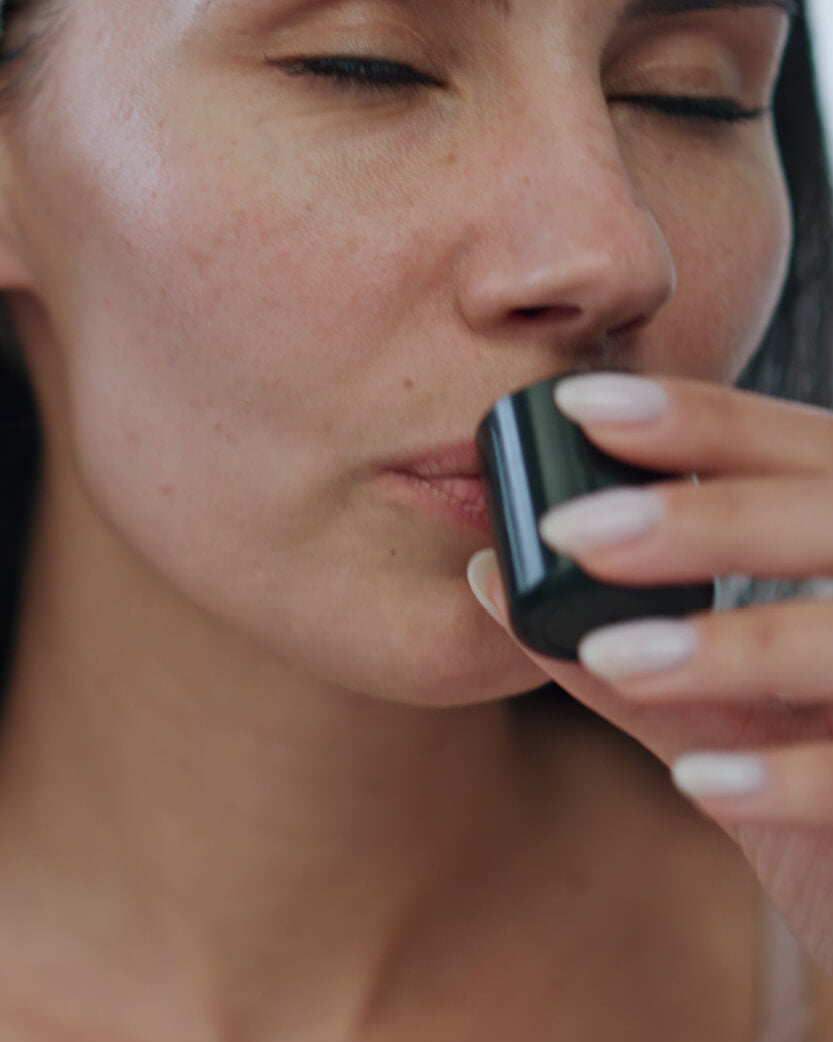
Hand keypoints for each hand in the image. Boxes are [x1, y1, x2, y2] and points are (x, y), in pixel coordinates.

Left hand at [469, 370, 832, 973]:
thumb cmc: (810, 773)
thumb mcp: (724, 702)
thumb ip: (626, 639)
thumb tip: (487, 571)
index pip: (796, 451)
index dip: (702, 420)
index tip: (580, 404)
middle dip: (704, 518)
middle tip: (571, 528)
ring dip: (728, 644)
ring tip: (612, 655)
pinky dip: (784, 780)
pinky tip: (697, 780)